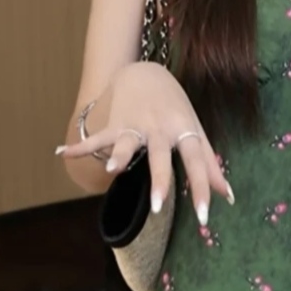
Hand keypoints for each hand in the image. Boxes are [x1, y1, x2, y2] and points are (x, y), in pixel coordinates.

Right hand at [58, 62, 232, 224]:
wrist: (147, 73)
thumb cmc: (177, 110)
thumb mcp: (195, 132)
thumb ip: (210, 166)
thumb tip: (227, 197)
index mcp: (184, 132)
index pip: (197, 163)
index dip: (202, 190)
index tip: (204, 217)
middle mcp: (160, 130)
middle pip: (161, 157)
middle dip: (159, 181)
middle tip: (157, 208)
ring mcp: (136, 126)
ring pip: (128, 144)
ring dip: (119, 156)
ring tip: (112, 170)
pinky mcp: (115, 124)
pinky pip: (98, 137)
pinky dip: (80, 145)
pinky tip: (62, 152)